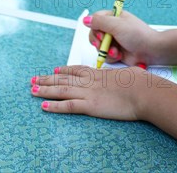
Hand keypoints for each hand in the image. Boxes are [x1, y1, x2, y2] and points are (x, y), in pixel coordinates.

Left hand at [31, 66, 154, 119]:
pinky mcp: (90, 106)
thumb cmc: (140, 82)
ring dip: (45, 90)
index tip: (54, 70)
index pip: (76, 70)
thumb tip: (126, 76)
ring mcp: (89, 93)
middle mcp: (90, 81)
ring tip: (33, 90)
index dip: (63, 70)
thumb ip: (121, 76)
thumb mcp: (128, 74)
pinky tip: (44, 106)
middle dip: (48, 79)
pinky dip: (55, 106)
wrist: (143, 91)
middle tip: (34, 79)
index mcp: (99, 73)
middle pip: (64, 79)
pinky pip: (68, 106)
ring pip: (61, 90)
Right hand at [85, 11, 162, 65]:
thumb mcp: (117, 25)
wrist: (151, 51)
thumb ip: (99, 21)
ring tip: (117, 51)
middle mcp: (113, 28)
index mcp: (114, 17)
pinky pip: (106, 55)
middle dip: (100, 42)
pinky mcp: (116, 52)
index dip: (95, 28)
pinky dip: (111, 57)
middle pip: (95, 34)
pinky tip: (119, 55)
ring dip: (106, 50)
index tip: (101, 34)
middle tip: (106, 43)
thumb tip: (86, 20)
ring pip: (99, 47)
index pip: (95, 20)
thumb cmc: (138, 35)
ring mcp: (114, 40)